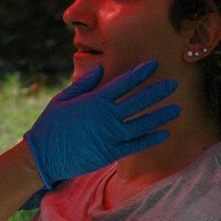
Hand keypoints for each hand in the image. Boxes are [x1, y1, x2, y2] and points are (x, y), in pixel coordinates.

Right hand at [24, 60, 178, 189]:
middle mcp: (106, 116)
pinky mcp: (110, 153)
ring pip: (141, 123)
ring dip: (160, 116)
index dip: (140, 74)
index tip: (154, 65)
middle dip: (157, 92)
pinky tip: (164, 133)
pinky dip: (150, 139)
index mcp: (94, 100)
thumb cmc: (50, 125)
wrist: (43, 155)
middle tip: (173, 84)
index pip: (123, 83)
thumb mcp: (62, 99)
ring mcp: (109, 136)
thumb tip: (102, 68)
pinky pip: (135, 145)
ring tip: (176, 109)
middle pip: (137, 102)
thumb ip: (84, 84)